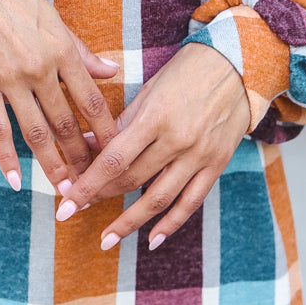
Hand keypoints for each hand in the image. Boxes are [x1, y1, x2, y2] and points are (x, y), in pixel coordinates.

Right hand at [0, 0, 118, 190]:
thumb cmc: (20, 4)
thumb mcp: (57, 22)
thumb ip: (83, 53)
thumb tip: (113, 71)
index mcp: (62, 51)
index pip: (90, 99)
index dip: (105, 130)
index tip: (116, 153)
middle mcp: (39, 69)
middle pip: (66, 122)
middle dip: (81, 156)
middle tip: (93, 184)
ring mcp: (10, 79)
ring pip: (35, 131)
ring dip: (52, 164)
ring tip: (65, 189)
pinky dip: (6, 157)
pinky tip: (16, 180)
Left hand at [56, 44, 249, 249]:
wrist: (238, 65)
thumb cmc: (186, 71)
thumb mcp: (149, 90)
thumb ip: (120, 123)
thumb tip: (86, 144)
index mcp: (155, 117)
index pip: (114, 159)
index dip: (88, 184)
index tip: (66, 203)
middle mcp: (177, 140)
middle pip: (132, 179)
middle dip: (100, 198)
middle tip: (76, 211)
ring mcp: (199, 155)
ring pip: (159, 198)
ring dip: (130, 222)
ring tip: (107, 239)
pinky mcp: (217, 164)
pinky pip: (191, 202)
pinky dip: (171, 224)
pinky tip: (151, 240)